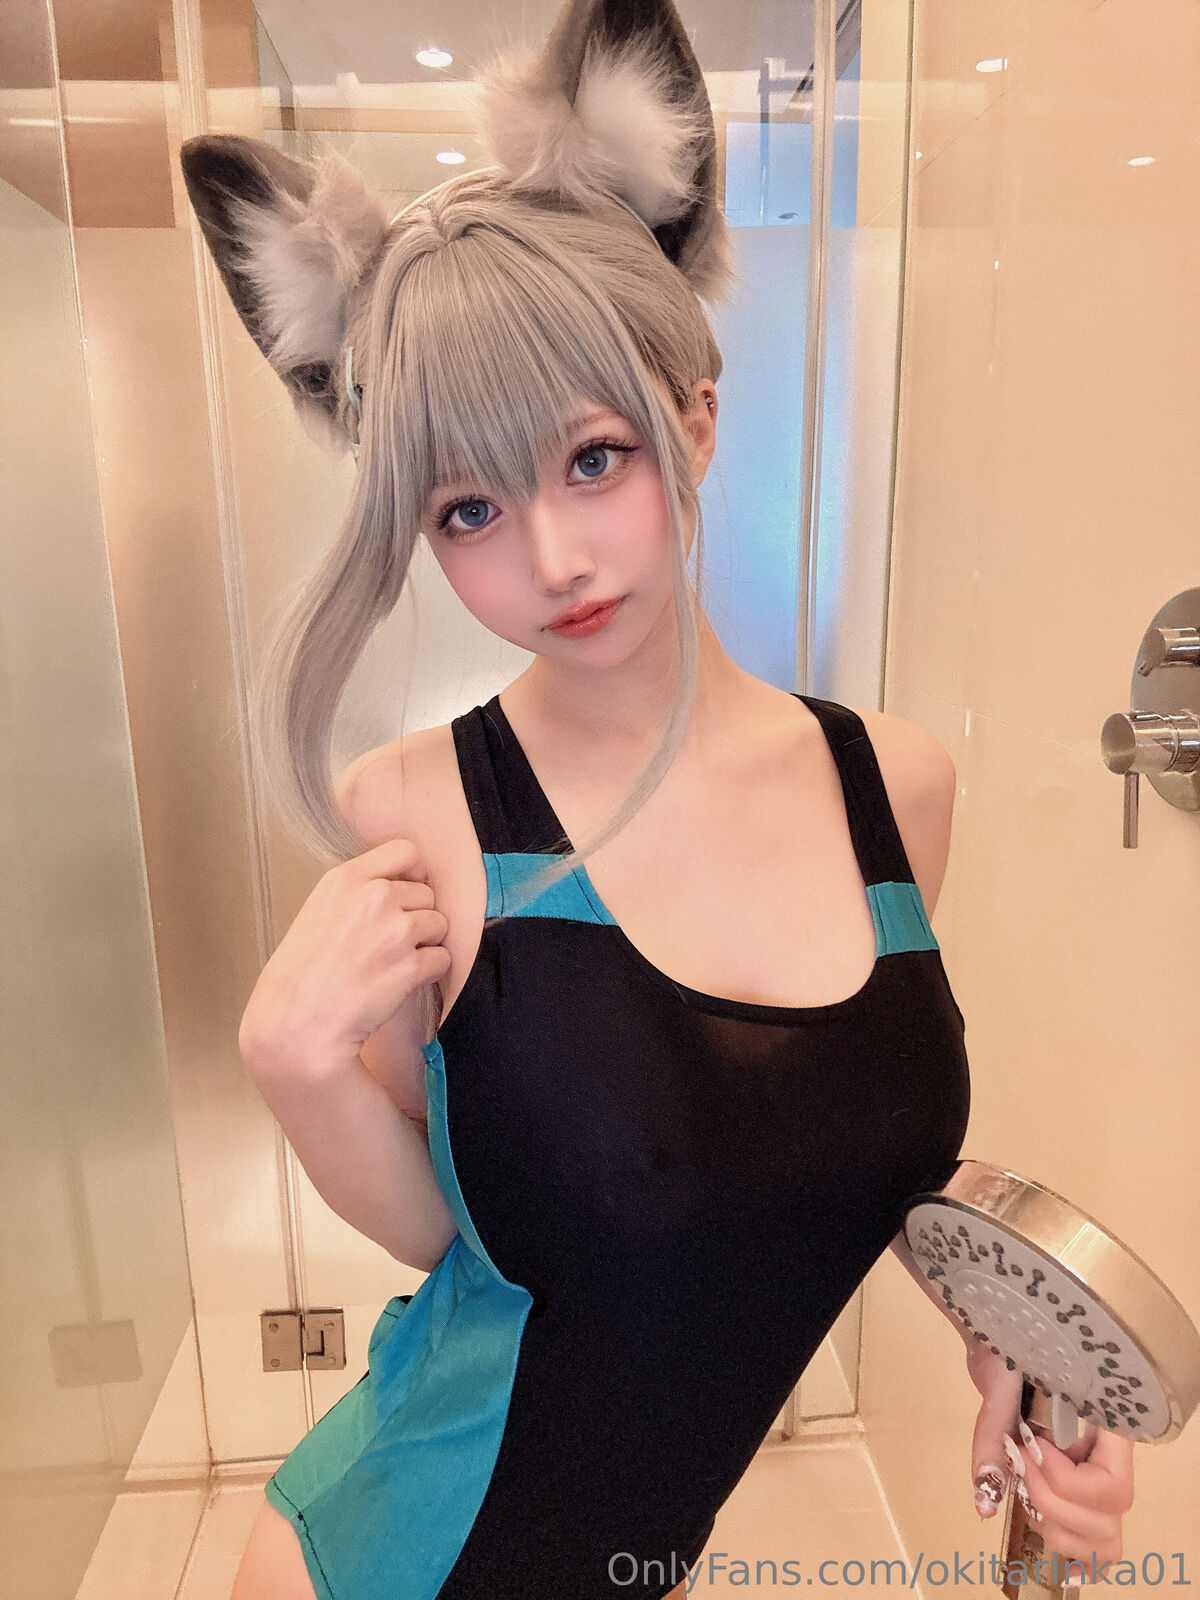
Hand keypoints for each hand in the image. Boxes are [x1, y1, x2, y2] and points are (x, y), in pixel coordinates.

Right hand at [238, 835, 451, 1073]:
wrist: (295, 1021)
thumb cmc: (300, 973)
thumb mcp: (318, 911)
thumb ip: (355, 892)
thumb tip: (395, 885)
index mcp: (346, 878)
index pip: (405, 851)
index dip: (413, 873)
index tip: (408, 892)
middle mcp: (374, 897)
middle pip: (426, 894)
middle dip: (417, 916)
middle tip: (394, 943)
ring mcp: (395, 931)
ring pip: (439, 924)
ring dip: (427, 944)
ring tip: (397, 963)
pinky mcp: (411, 966)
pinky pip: (443, 958)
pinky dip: (431, 971)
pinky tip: (405, 982)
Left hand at [966, 1343, 1135, 1570]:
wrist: (1001, 1346)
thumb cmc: (1007, 1355)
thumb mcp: (997, 1386)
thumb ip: (991, 1437)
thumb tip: (984, 1505)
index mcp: (1107, 1424)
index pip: (1112, 1485)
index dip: (1066, 1482)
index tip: (1029, 1450)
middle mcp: (1112, 1458)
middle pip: (1108, 1518)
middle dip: (1053, 1502)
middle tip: (1020, 1463)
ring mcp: (1100, 1479)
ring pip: (1104, 1538)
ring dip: (1056, 1526)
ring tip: (1025, 1489)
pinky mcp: (1082, 1495)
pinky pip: (1096, 1545)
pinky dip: (1076, 1552)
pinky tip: (1055, 1546)